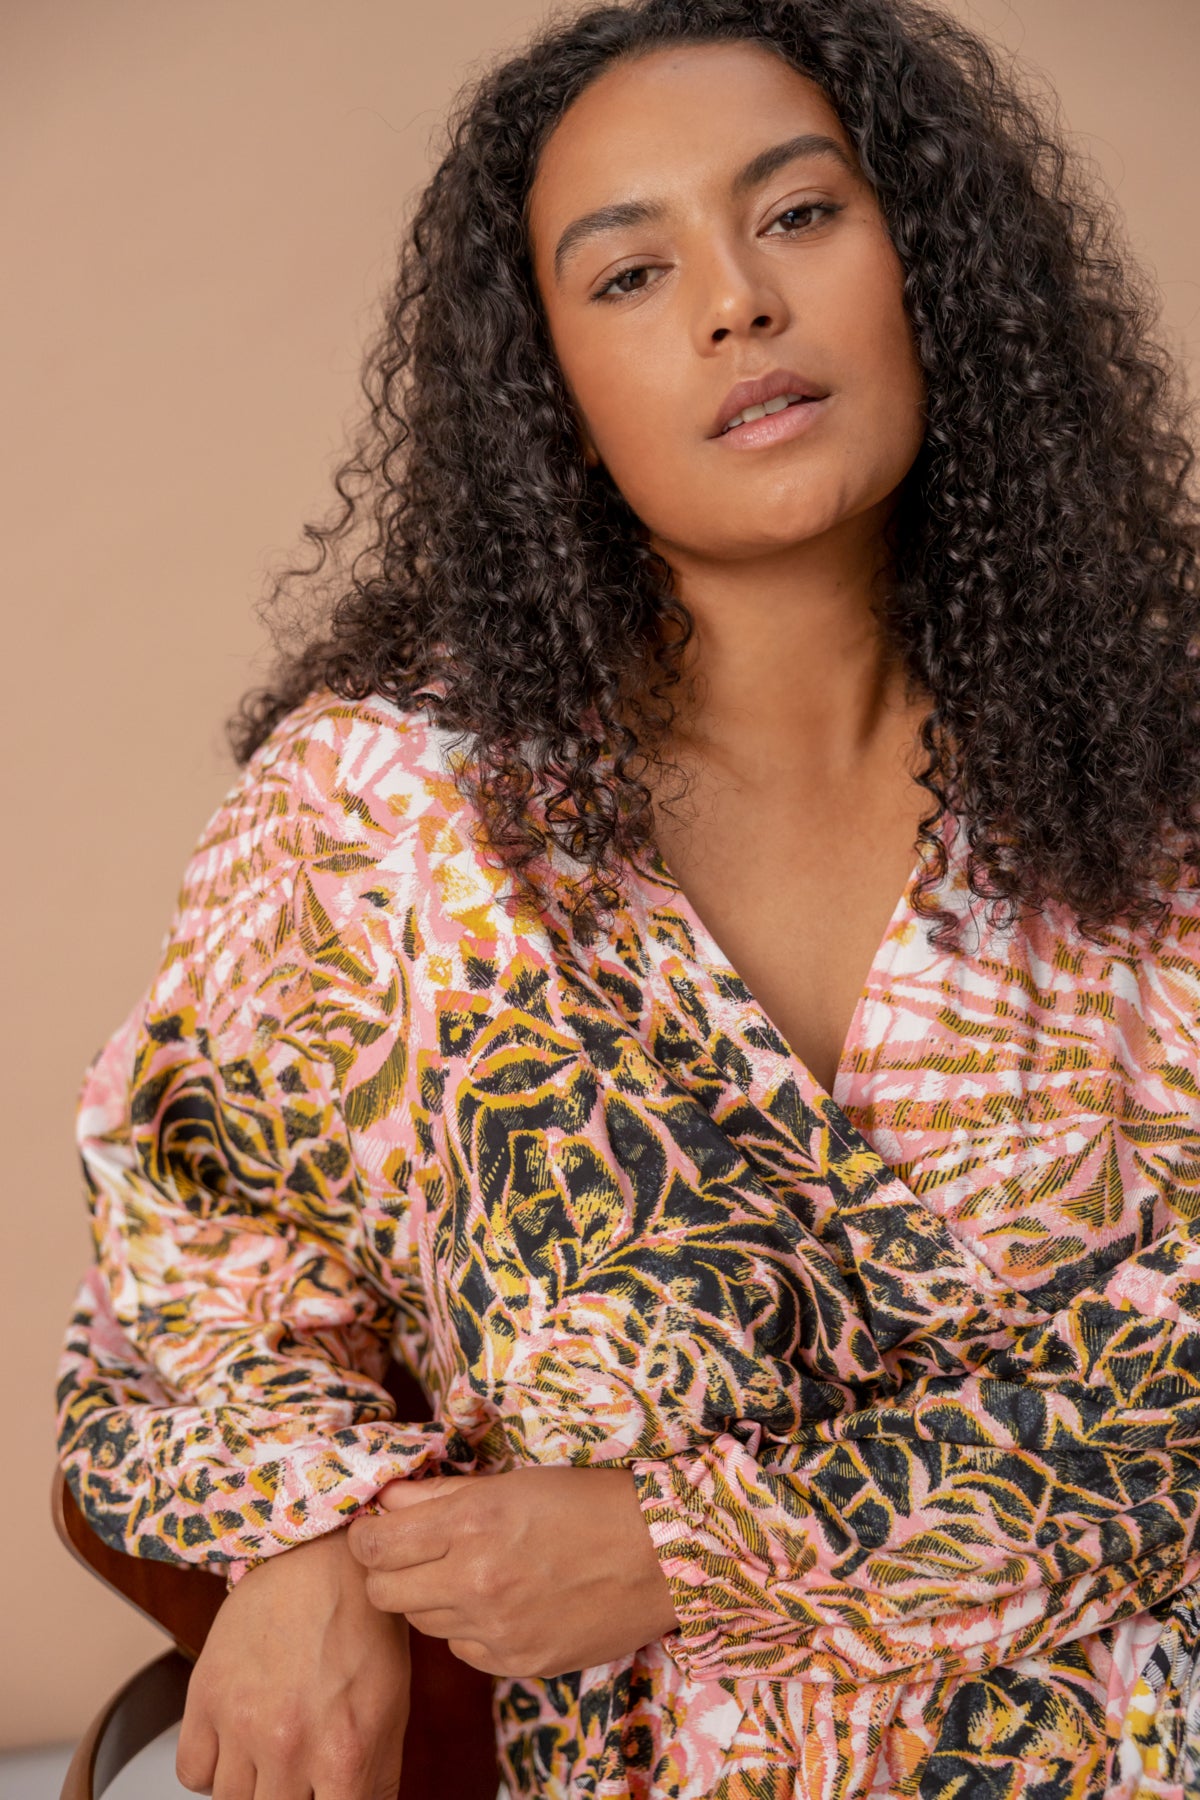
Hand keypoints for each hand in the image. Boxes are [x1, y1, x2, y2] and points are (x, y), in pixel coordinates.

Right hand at [176, 1526, 410, 1799]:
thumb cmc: (362, 1626)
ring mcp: (242, 1722)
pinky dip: (212, 1767)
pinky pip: (192, 1773)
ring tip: (272, 1751)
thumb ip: (376, 1781)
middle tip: (296, 1776)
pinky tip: (238, 1740)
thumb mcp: (390, 1709)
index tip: (320, 1797)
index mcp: (345, 1753)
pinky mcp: (205, 1695)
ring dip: (250, 1787)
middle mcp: (289, 1745)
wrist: (322, 1554)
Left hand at [345, 1465, 678, 1677]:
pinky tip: (501, 1601)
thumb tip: (387, 1500)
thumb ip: (440, 1495)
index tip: (376, 1530)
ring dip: (431, 1599)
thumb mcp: (511, 1482)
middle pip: (384, 1593)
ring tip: (467, 1572)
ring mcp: (496, 1631)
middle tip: (411, 1553)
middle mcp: (474, 1582)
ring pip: (422, 1624)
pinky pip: (464, 1650)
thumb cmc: (587, 1501)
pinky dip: (470, 1628)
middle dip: (387, 1571)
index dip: (366, 1537)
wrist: (659, 1554)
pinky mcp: (518, 1664)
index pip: (375, 1546)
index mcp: (470, 1525)